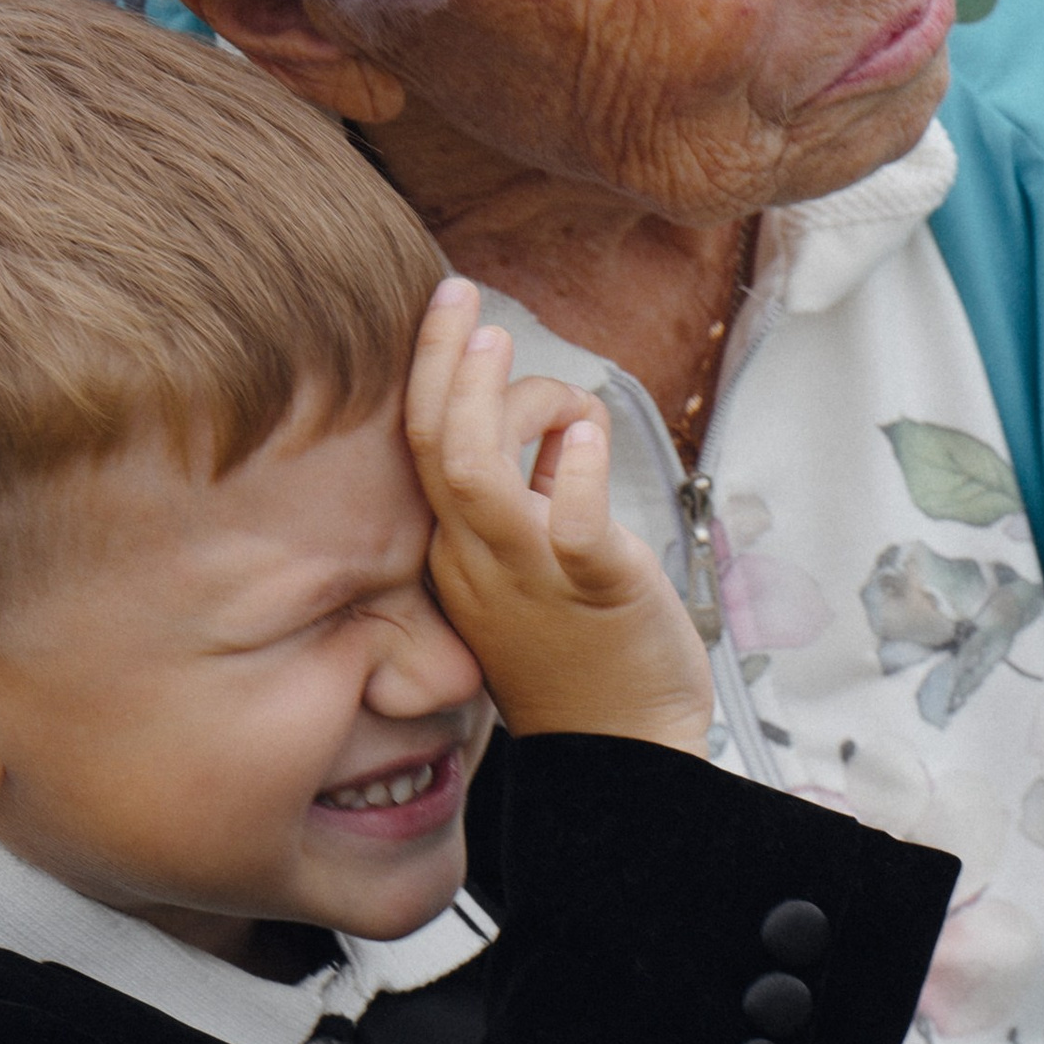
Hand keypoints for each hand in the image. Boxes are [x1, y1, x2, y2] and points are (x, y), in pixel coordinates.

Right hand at [404, 279, 712, 751]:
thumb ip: (528, 498)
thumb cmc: (581, 651)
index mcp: (458, 550)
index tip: (447, 314)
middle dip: (442, 360)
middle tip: (460, 296)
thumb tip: (550, 425)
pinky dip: (573, 468)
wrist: (621, 746)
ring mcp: (530, 576)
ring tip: (508, 346)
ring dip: (493, 399)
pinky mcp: (595, 588)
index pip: (421, 450)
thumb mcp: (529, 568)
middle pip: (435, 448)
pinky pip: (569, 523)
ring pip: (480, 476)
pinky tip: (588, 431)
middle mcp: (477, 560)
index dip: (428, 374)